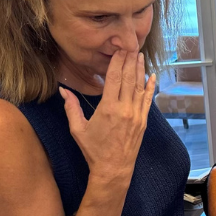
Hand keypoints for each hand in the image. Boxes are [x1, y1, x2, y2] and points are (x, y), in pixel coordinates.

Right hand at [59, 50, 155, 184]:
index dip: (117, 63)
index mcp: (108, 108)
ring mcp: (136, 115)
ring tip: (140, 56)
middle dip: (129, 61)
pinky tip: (152, 77)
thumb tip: (62, 90)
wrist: (114, 168)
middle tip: (130, 46)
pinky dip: (150, 88)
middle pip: (128, 79)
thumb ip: (71, 108)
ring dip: (140, 70)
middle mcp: (124, 109)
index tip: (119, 51)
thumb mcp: (78, 129)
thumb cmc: (94, 150)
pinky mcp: (143, 121)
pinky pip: (148, 100)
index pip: (114, 79)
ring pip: (139, 87)